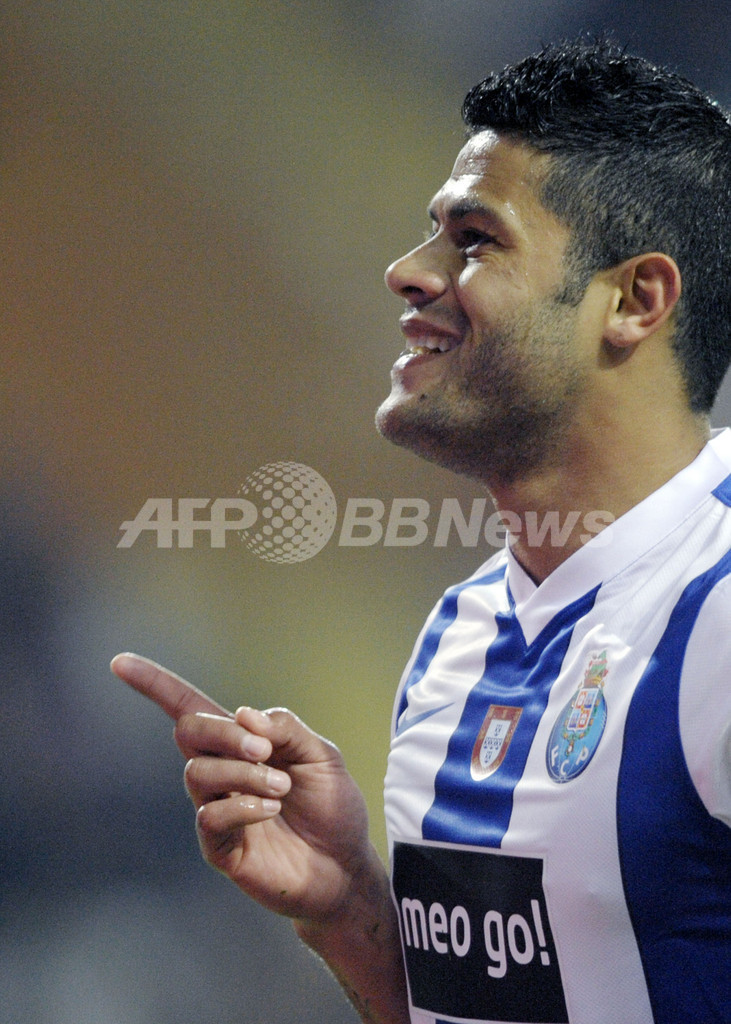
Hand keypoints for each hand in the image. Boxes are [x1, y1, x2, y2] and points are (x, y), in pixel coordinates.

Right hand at [110, 653, 370, 922]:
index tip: (119, 662)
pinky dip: (242, 805)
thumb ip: (285, 729)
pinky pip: (209, 816)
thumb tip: (241, 714)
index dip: (154, 684)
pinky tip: (270, 809)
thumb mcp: (321, 754)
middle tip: (265, 750)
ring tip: (282, 787)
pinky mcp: (219, 848)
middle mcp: (220, 772)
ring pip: (198, 772)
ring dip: (243, 773)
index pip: (188, 708)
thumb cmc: (332, 806)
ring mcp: (216, 809)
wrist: (346, 865)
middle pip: (189, 731)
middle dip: (225, 734)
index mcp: (240, 742)